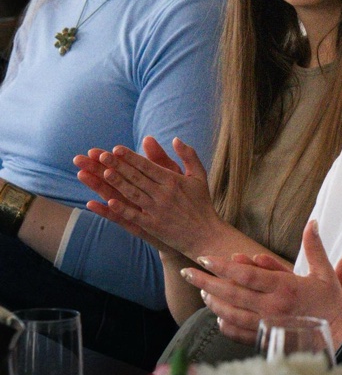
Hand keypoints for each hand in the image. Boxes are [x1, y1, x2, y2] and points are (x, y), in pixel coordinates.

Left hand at [73, 136, 224, 258]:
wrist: (206, 235)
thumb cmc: (202, 203)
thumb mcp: (199, 176)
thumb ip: (188, 155)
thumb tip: (176, 139)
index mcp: (173, 180)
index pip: (147, 166)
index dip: (130, 157)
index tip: (115, 148)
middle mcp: (164, 194)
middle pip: (137, 177)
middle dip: (118, 165)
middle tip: (101, 156)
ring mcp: (157, 210)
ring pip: (133, 194)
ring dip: (117, 183)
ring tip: (102, 173)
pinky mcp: (154, 226)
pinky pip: (135, 216)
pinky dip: (122, 209)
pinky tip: (109, 202)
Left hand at [182, 220, 341, 346]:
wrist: (341, 340)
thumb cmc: (332, 305)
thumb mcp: (324, 273)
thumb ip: (314, 247)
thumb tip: (312, 223)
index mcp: (284, 288)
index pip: (245, 274)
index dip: (222, 266)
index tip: (205, 258)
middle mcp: (271, 307)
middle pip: (230, 293)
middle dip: (206, 281)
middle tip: (188, 271)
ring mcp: (267, 326)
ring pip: (231, 313)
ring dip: (213, 302)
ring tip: (202, 291)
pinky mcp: (268, 341)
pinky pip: (240, 334)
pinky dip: (226, 325)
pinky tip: (218, 318)